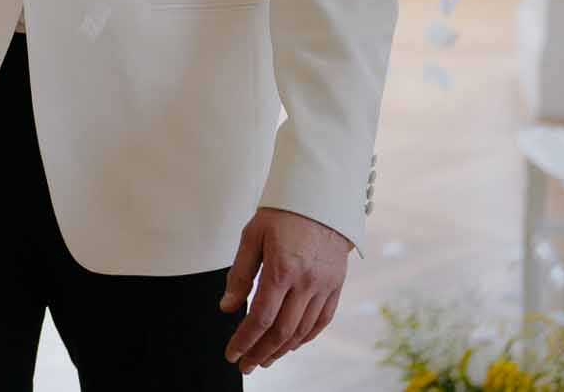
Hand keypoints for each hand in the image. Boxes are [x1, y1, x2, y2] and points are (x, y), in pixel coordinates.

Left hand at [221, 208, 349, 372]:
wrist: (322, 198)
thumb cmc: (283, 214)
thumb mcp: (252, 236)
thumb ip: (239, 273)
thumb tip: (227, 307)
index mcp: (282, 269)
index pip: (260, 317)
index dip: (244, 339)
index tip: (232, 352)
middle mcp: (306, 282)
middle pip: (282, 331)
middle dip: (261, 352)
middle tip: (246, 364)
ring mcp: (324, 286)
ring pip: (303, 330)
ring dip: (282, 349)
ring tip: (265, 358)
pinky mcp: (336, 286)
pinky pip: (322, 321)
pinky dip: (306, 337)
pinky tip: (291, 344)